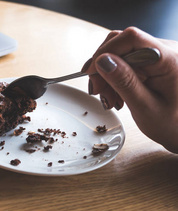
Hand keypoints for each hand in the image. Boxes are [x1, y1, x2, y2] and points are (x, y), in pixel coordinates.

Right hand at [82, 27, 177, 152]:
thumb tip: (103, 60)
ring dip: (106, 74)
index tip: (90, 71)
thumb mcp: (145, 107)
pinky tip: (116, 93)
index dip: (105, 51)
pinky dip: (114, 76)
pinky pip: (125, 60)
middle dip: (103, 66)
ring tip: (109, 97)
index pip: (132, 39)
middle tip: (98, 91)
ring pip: (120, 52)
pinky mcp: (151, 60)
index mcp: (170, 60)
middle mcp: (166, 50)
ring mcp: (158, 54)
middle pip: (122, 43)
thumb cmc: (170, 123)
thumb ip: (125, 82)